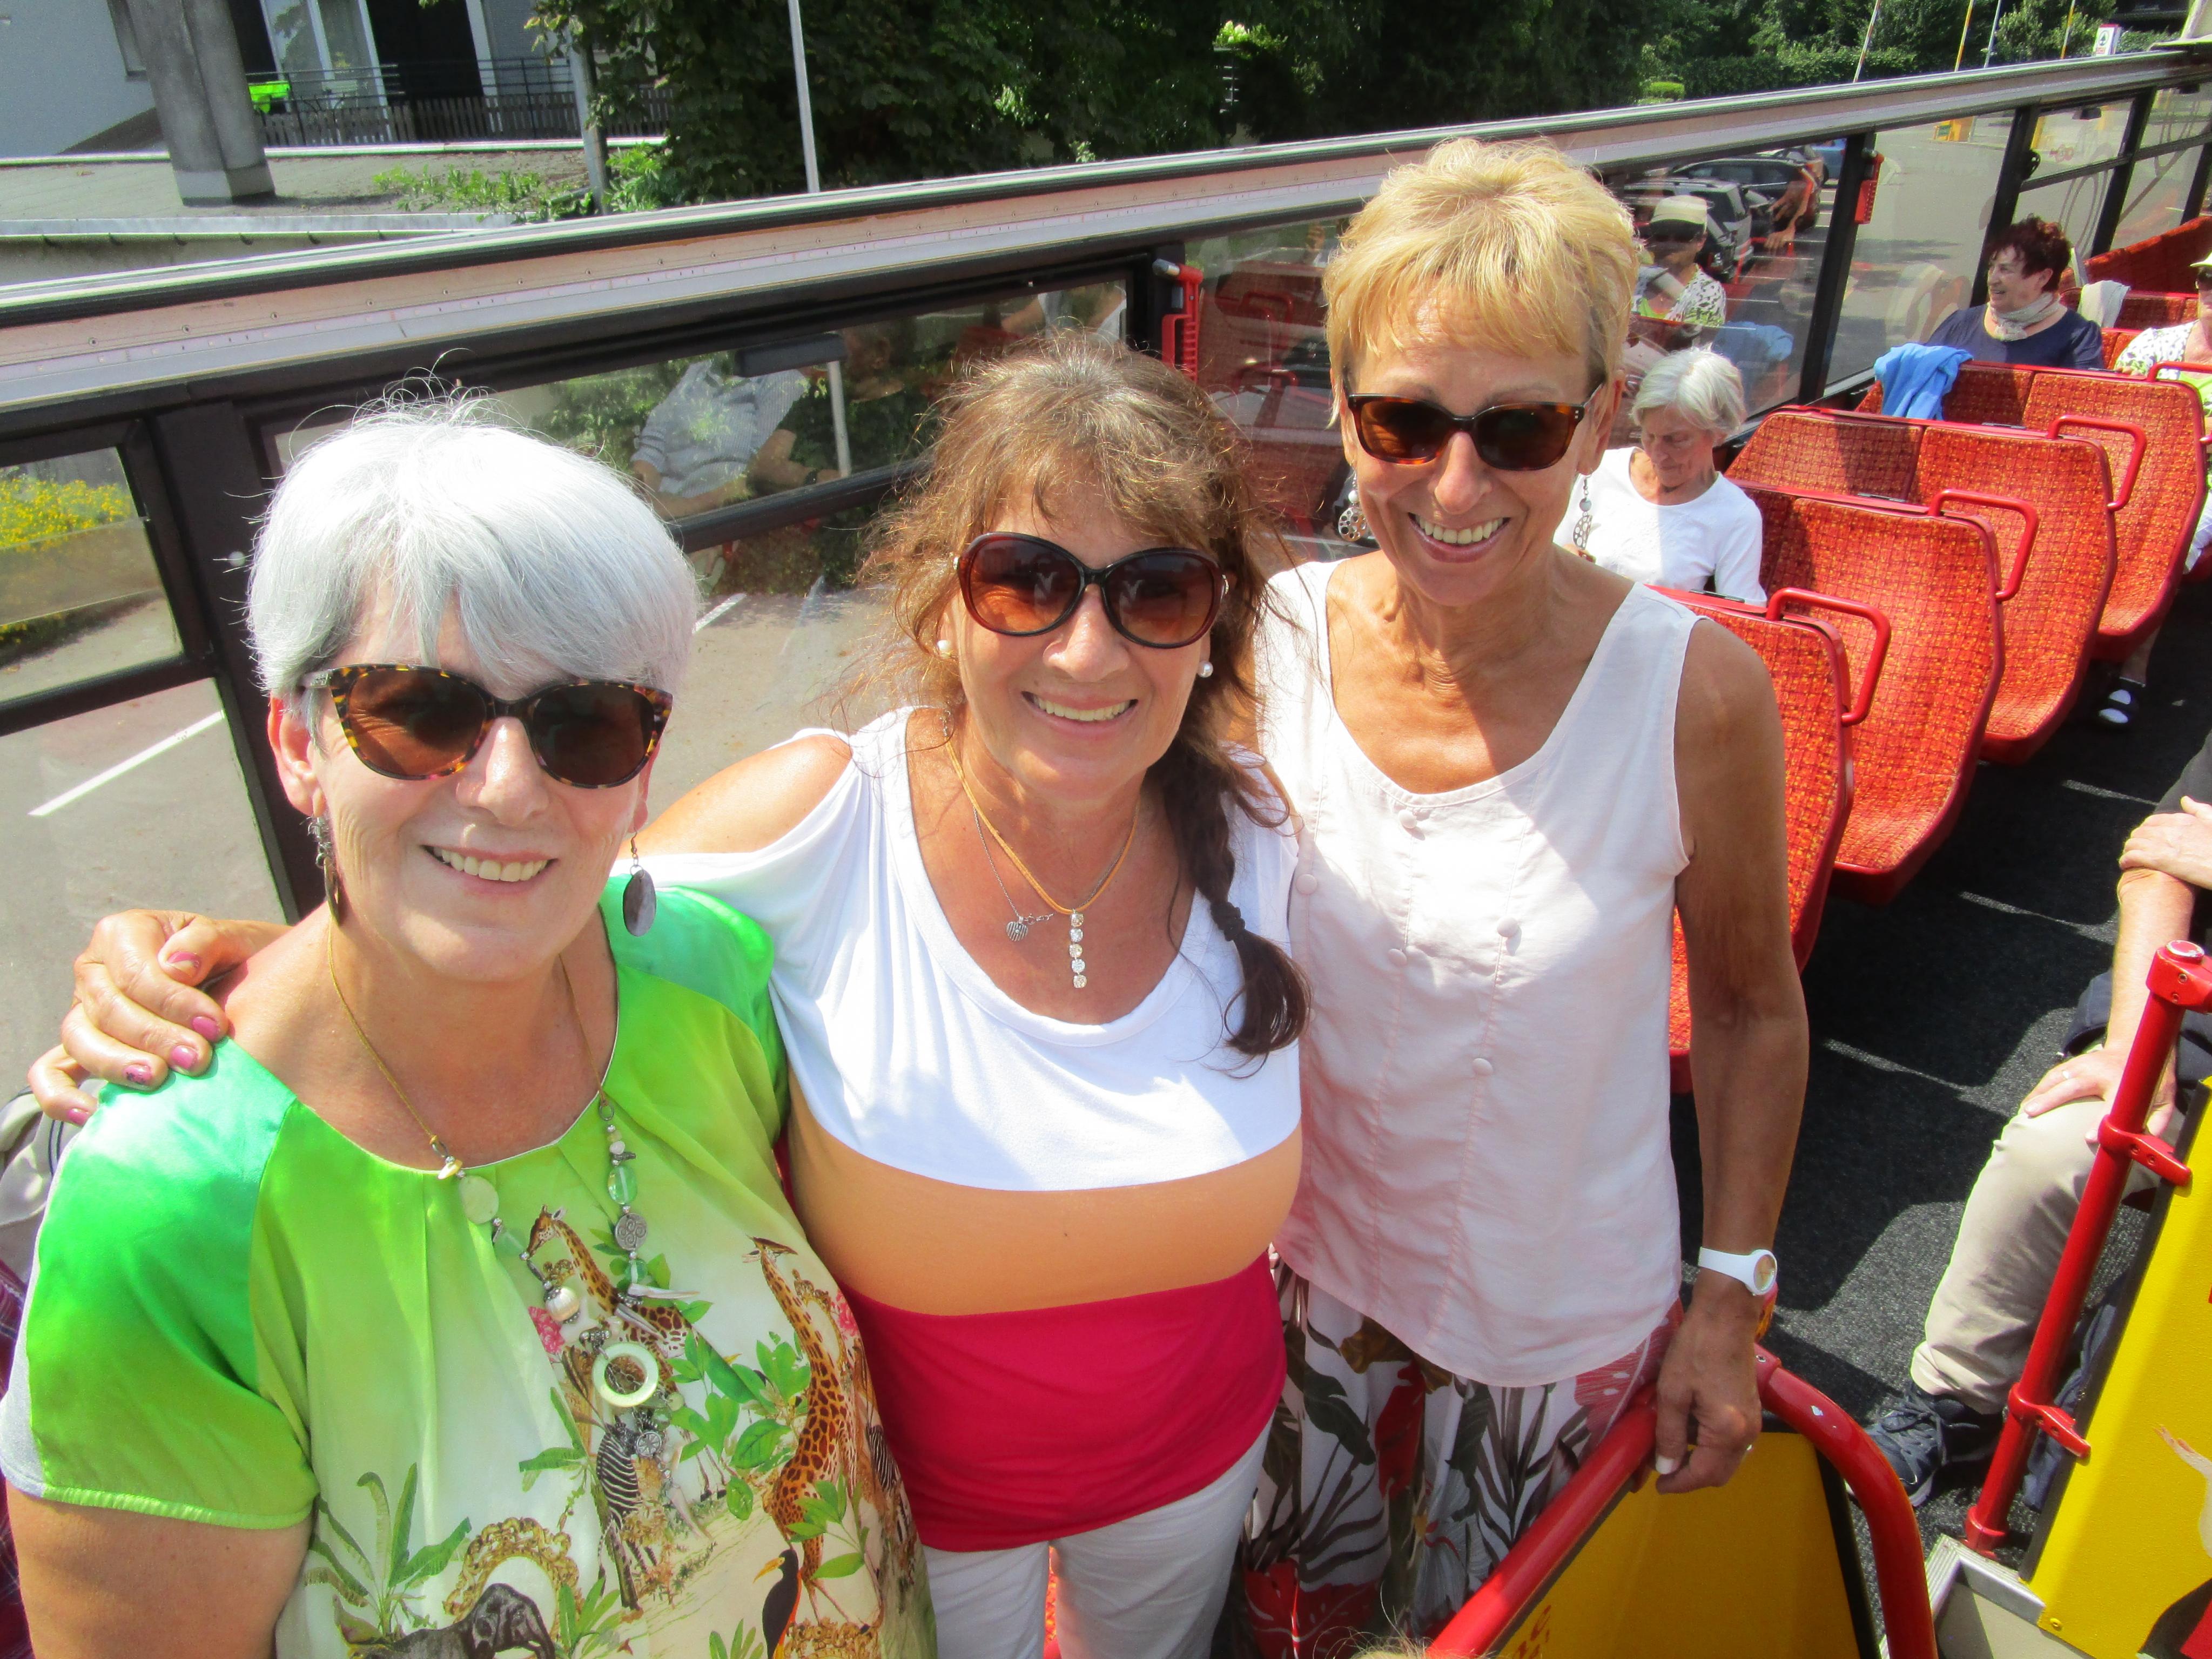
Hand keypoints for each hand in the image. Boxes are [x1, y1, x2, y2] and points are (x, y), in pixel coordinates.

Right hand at [30, 911, 272, 1123]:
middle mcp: (95, 970)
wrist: (250, 981)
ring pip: (80, 1040)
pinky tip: (89, 1115)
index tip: (215, 1027)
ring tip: (157, 1080)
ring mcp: (84, 1011)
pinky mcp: (83, 1048)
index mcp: (125, 934)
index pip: (136, 973)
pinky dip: (59, 1095)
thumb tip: (175, 967)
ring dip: (117, 1064)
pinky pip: (52, 1072)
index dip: (174, 1002)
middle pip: (109, 1009)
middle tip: (197, 1060)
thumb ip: (206, 941)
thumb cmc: (239, 958)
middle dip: (155, 1038)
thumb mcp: (234, 938)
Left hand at [1653, 1275, 1762, 1493]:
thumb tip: (1666, 1467)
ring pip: (1727, 1459)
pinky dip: (1712, 1445)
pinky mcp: (1751, 1410)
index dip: (1678, 1484)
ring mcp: (1753, 1422)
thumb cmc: (1696, 1350)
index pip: (1702, 1475)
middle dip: (1692, 1476)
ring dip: (1702, 1461)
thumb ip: (1670, 1434)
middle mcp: (1747, 1433)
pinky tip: (1690, 1428)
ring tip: (1672, 1446)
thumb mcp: (1672, 1393)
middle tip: (1664, 1468)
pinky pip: (1732, 1442)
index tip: (1658, 1485)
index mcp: (1727, 1432)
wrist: (1726, 1319)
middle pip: (1719, 1474)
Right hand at [2020, 1044, 2178, 1145]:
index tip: (2087, 1138)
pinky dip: (2038, 1089)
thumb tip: (2142, 1146)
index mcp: (2122, 1084)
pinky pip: (2052, 1076)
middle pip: (2071, 1087)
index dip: (2100, 1121)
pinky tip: (2028, 1102)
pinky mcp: (2073, 1063)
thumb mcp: (2162, 1102)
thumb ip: (2155, 1123)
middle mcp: (2098, 1072)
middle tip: (2030, 1114)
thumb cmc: (2148, 1081)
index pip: (2112, 1104)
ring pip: (2055, 1078)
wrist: (2137, 1046)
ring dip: (2038, 1094)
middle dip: (2049, 1100)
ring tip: (2023, 1111)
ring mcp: (2082, 1065)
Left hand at [2119, 797, 2211, 888]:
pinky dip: (2126, 860)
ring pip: (2133, 843)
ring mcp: (2164, 844)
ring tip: (2129, 857)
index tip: (2146, 839)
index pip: (2153, 821)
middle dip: (2136, 840)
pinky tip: (2126, 864)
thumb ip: (2199, 810)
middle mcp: (2170, 829)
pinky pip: (2133, 856)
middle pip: (2141, 832)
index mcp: (2182, 820)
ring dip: (2129, 850)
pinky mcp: (2159, 860)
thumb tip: (2184, 799)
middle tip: (2135, 849)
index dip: (2146, 830)